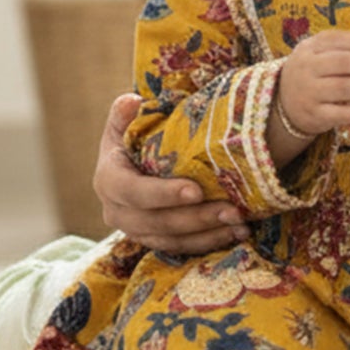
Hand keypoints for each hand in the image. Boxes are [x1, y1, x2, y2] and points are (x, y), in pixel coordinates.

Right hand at [93, 93, 248, 255]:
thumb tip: (131, 102)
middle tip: (232, 210)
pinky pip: (180, 247)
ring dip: (207, 234)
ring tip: (241, 224)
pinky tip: (236, 233)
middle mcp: (115, 210)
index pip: (133, 191)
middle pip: (156, 221)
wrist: (134, 161)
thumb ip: (126, 112)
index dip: (163, 194)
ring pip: (170, 239)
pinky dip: (208, 242)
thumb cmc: (135, 134)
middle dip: (196, 218)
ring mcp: (134, 230)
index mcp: (109, 179)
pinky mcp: (152, 240)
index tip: (197, 191)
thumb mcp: (126, 120)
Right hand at [276, 30, 349, 137]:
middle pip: (345, 62)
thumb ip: (341, 46)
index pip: (337, 39)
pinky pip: (345, 112)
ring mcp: (309, 93)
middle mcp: (305, 68)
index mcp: (307, 49)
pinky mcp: (315, 115)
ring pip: (346, 87)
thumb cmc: (311, 74)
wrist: (286, 104)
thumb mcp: (316, 53)